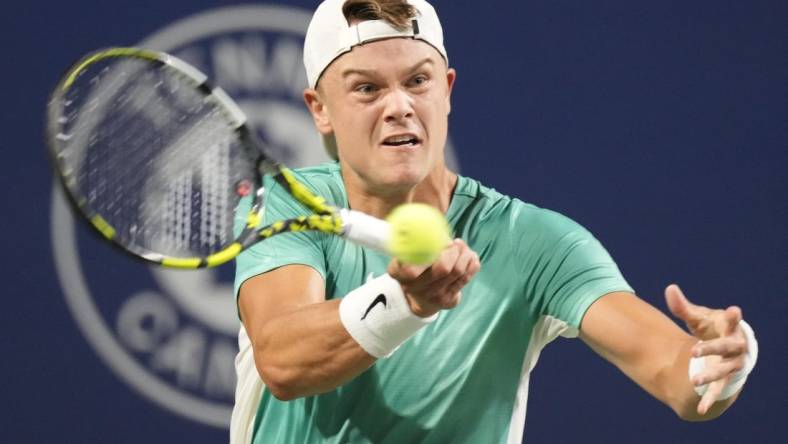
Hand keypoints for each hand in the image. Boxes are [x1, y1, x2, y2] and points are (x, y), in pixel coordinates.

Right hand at [388, 239, 480, 317]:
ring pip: (457, 271)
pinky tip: (468, 256)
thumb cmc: (415, 263)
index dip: (430, 252)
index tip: (439, 242)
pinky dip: (471, 262)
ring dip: (464, 254)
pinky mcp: (447, 301)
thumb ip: (414, 237)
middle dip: (453, 251)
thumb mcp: (407, 249)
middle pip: (443, 268)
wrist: (420, 297)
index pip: (410, 267)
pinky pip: (466, 277)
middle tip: (455, 242)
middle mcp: (413, 288)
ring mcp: (432, 297)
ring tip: (461, 247)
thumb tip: (428, 223)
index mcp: (398, 273)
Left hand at [665, 284, 747, 414]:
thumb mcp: (699, 317)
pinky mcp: (727, 377)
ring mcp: (733, 363)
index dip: (732, 317)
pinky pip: (719, 390)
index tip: (733, 310)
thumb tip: (669, 288)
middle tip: (694, 350)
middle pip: (726, 347)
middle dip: (711, 348)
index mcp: (729, 327)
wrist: (727, 346)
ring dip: (710, 375)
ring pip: (723, 370)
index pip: (732, 321)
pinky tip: (701, 409)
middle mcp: (735, 346)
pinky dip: (710, 398)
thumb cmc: (712, 328)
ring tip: (694, 380)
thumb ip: (683, 307)